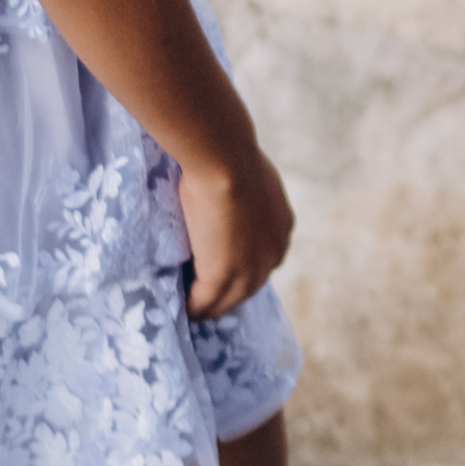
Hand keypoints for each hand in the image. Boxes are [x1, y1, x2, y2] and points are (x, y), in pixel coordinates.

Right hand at [176, 142, 295, 321]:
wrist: (223, 159)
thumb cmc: (229, 154)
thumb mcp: (248, 174)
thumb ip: (244, 191)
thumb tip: (227, 184)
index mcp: (282, 226)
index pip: (264, 258)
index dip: (244, 267)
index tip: (224, 269)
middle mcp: (273, 252)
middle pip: (250, 286)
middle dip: (228, 294)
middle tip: (207, 299)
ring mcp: (250, 267)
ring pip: (228, 300)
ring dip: (211, 307)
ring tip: (193, 310)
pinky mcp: (223, 274)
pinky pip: (206, 301)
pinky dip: (193, 307)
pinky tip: (182, 310)